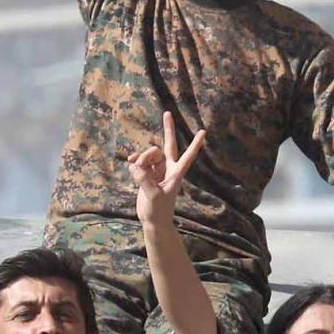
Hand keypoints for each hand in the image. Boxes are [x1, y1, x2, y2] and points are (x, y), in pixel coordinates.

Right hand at [128, 110, 205, 225]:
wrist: (153, 220)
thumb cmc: (159, 210)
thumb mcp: (152, 195)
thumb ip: (144, 178)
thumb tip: (135, 165)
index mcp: (176, 173)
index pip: (188, 155)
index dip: (195, 144)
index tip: (204, 132)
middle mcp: (167, 168)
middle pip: (168, 144)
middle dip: (168, 129)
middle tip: (167, 113)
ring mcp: (156, 170)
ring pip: (149, 154)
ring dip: (142, 159)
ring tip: (137, 170)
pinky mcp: (146, 174)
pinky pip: (139, 161)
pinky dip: (135, 162)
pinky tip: (130, 162)